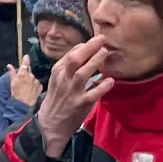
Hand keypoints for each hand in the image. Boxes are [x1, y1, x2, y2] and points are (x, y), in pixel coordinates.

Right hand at [8, 57, 41, 108]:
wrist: (22, 104)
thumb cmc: (16, 93)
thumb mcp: (12, 82)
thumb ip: (12, 72)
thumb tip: (9, 65)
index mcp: (23, 73)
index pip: (25, 64)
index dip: (26, 59)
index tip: (26, 56)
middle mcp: (31, 76)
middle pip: (29, 72)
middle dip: (26, 74)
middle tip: (23, 81)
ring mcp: (36, 81)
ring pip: (33, 78)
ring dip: (31, 81)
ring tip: (26, 87)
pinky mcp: (40, 87)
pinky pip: (37, 84)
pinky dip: (35, 86)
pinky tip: (31, 90)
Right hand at [36, 37, 114, 156]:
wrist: (52, 122)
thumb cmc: (58, 97)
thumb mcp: (58, 78)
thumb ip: (70, 65)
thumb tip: (84, 49)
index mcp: (58, 71)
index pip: (71, 53)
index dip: (85, 45)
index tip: (97, 40)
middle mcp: (64, 79)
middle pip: (75, 59)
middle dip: (89, 48)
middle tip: (102, 39)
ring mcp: (72, 92)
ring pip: (83, 74)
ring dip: (95, 62)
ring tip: (105, 52)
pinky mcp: (81, 104)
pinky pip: (93, 94)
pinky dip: (102, 86)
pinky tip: (110, 81)